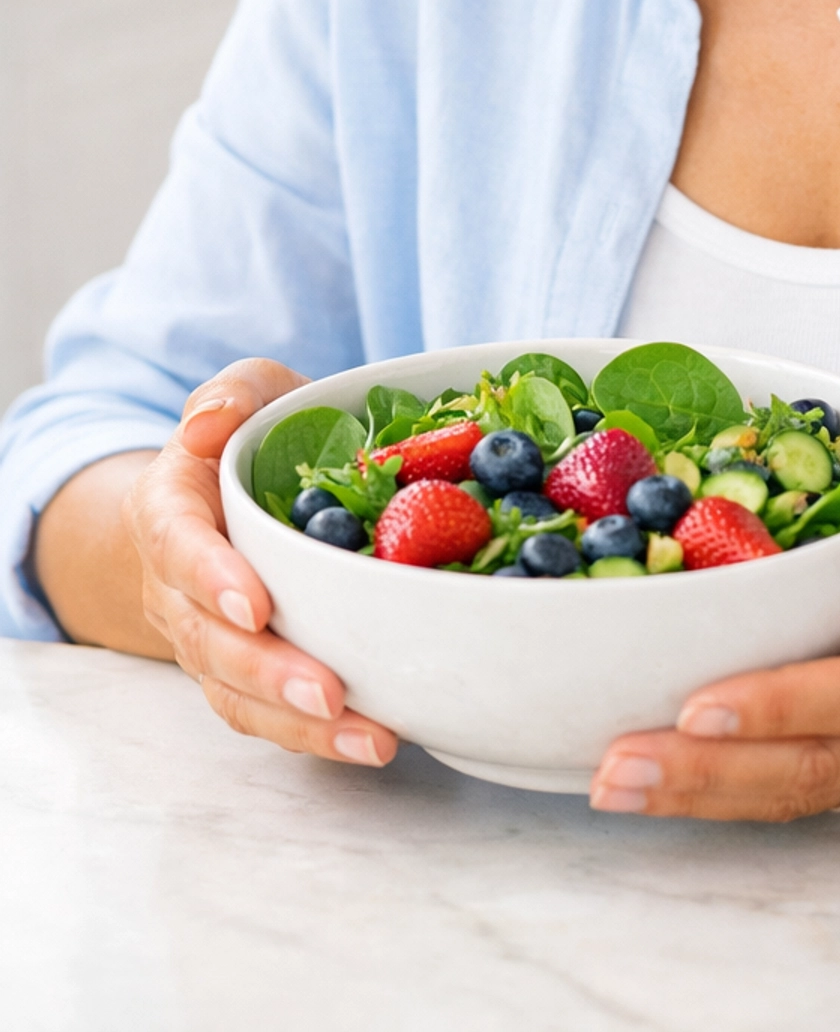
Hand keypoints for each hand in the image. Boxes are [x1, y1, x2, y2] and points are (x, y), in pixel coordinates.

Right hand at [125, 360, 397, 767]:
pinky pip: (270, 714)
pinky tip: (376, 740)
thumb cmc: (250, 437)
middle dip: (266, 672)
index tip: (255, 605)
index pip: (175, 546)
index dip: (211, 577)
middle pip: (208, 640)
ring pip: (237, 694)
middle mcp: (176, 588)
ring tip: (370, 737)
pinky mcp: (246, 675)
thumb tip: (207, 424)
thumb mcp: (248, 395)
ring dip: (300, 723)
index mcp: (168, 511)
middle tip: (327, 691)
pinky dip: (320, 736)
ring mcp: (208, 639)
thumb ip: (232, 395)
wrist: (233, 489)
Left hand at [588, 462, 839, 820]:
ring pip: (798, 794)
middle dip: (709, 773)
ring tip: (612, 784)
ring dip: (701, 796)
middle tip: (617, 766)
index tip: (698, 703)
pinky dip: (720, 793)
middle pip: (814, 765)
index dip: (778, 704)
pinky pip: (796, 793)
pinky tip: (655, 782)